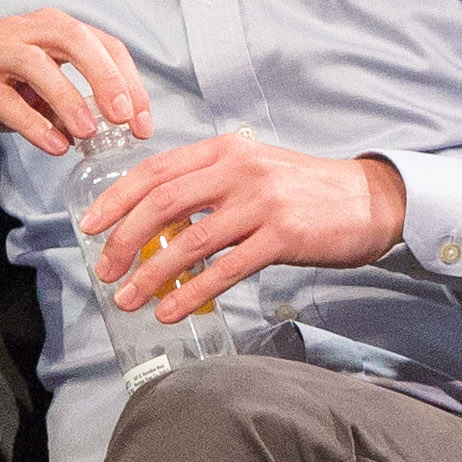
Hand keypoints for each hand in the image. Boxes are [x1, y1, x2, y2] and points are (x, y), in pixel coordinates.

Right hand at [0, 10, 154, 153]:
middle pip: (72, 38)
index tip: (143, 125)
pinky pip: (1, 96)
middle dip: (105, 77)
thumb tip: (109, 132)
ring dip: (67, 97)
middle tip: (124, 118)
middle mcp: (22, 30)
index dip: (129, 81)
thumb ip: (71, 106)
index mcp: (49, 28)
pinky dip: (31, 122)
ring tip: (87, 134)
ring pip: (35, 62)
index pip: (102, 43)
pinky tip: (53, 146)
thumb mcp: (38, 92)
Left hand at [76, 135, 408, 321]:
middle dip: (123, 239)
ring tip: (128, 298)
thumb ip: (208, 184)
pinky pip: (225, 269)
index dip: (116, 198)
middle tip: (103, 269)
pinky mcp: (282, 237)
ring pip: (189, 241)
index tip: (89, 225)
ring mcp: (261, 203)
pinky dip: (192, 293)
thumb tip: (156, 220)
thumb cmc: (305, 190)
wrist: (372, 199)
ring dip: (151, 274)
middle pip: (162, 204)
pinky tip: (171, 310)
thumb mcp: (253, 169)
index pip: (155, 171)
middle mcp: (239, 170)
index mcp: (225, 150)